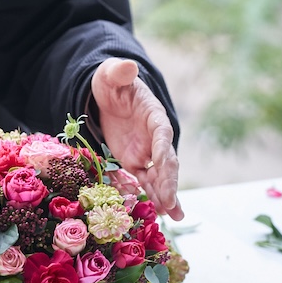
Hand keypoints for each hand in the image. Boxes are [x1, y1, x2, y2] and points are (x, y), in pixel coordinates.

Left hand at [90, 57, 183, 220]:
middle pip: (165, 162)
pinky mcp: (133, 162)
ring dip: (165, 196)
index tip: (164, 164)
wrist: (107, 96)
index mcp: (154, 116)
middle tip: (169, 203)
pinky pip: (142, 182)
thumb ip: (118, 72)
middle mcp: (154, 138)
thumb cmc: (112, 83)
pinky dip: (148, 197)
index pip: (163, 135)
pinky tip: (156, 214)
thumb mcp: (110, 75)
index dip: (163, 150)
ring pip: (158, 177)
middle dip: (168, 182)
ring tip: (174, 216)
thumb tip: (126, 65)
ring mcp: (145, 152)